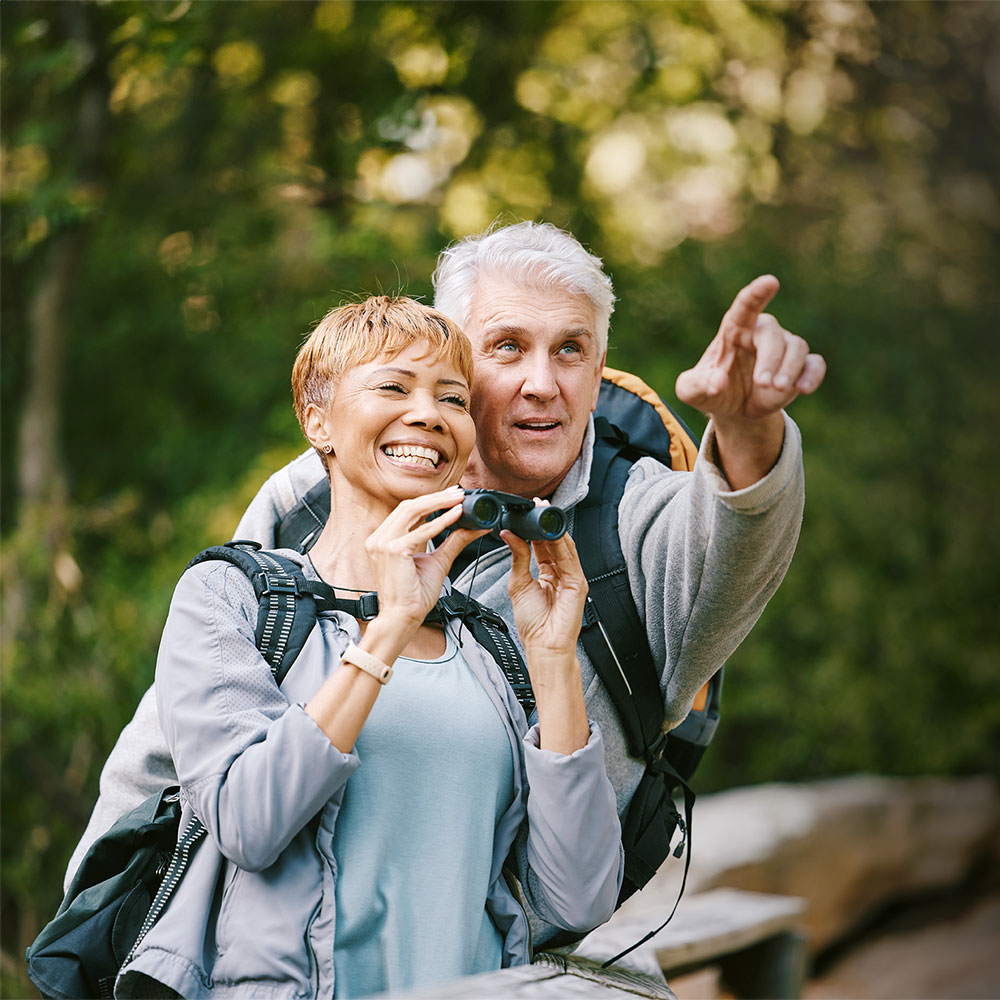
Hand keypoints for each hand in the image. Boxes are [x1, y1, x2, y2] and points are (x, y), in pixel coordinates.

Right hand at [364, 487, 487, 639]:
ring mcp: (382, 544)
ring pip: (413, 511)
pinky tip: (456, 515)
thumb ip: (453, 541)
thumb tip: (473, 527)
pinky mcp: (392, 551)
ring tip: (458, 499)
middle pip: (409, 506)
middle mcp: (379, 539)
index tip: (451, 495)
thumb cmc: (414, 595)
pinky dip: (441, 522)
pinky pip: (421, 531)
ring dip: (438, 503)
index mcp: (384, 539)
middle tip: (459, 492)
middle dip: (436, 497)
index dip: (430, 500)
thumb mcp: (438, 561)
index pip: (407, 511)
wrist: (403, 617)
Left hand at [504, 517, 588, 659]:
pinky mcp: (578, 584)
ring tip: (543, 512)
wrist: (543, 647)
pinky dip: (561, 544)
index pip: (543, 544)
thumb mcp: (518, 584)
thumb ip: (517, 558)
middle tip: (536, 505)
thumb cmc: (533, 624)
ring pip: (564, 546)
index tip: (526, 511)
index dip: (535, 527)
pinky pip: (570, 559)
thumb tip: (509, 535)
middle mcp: (562, 572)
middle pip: (555, 541)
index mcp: (548, 573)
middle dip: (545, 522)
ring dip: (553, 528)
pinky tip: (551, 532)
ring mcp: (572, 577)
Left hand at [675, 275, 825, 423]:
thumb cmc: (710, 391)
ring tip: (777, 390)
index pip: (745, 306)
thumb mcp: (693, 391)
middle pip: (773, 334)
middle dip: (770, 358)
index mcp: (734, 330)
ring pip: (797, 347)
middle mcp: (761, 333)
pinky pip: (815, 364)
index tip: (771, 282)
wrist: (734, 411)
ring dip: (790, 369)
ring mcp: (783, 349)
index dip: (757, 293)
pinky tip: (803, 390)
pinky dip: (812, 375)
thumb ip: (698, 385)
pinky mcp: (800, 367)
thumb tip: (718, 382)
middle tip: (763, 383)